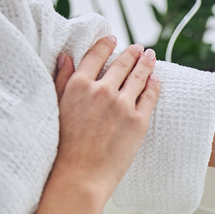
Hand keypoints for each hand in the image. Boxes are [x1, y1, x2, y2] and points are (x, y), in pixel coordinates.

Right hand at [51, 35, 159, 199]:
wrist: (80, 174)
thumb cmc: (65, 146)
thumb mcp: (57, 107)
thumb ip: (62, 79)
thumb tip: (65, 55)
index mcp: (79, 86)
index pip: (96, 56)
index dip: (106, 45)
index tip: (114, 39)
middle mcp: (102, 90)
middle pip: (122, 64)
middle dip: (132, 53)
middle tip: (139, 47)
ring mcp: (122, 105)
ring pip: (139, 76)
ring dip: (146, 63)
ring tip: (150, 57)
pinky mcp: (138, 120)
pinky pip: (150, 96)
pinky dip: (154, 84)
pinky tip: (156, 79)